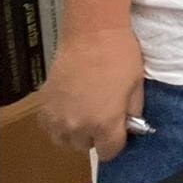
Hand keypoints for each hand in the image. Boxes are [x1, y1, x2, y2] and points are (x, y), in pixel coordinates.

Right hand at [39, 27, 145, 160]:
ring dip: (76, 131)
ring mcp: (58, 117)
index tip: (119, 129)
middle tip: (102, 114)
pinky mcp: (45, 105)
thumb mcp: (137, 85)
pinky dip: (58, 122)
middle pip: (87, 146)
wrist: (92, 31)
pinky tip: (69, 107)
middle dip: (96, 134)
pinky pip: (50, 127)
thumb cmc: (119, 54)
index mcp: (105, 123)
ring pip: (66, 140)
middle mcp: (79, 126)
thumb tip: (129, 123)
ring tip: (84, 111)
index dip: (117, 141)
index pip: (110, 151)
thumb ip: (133, 111)